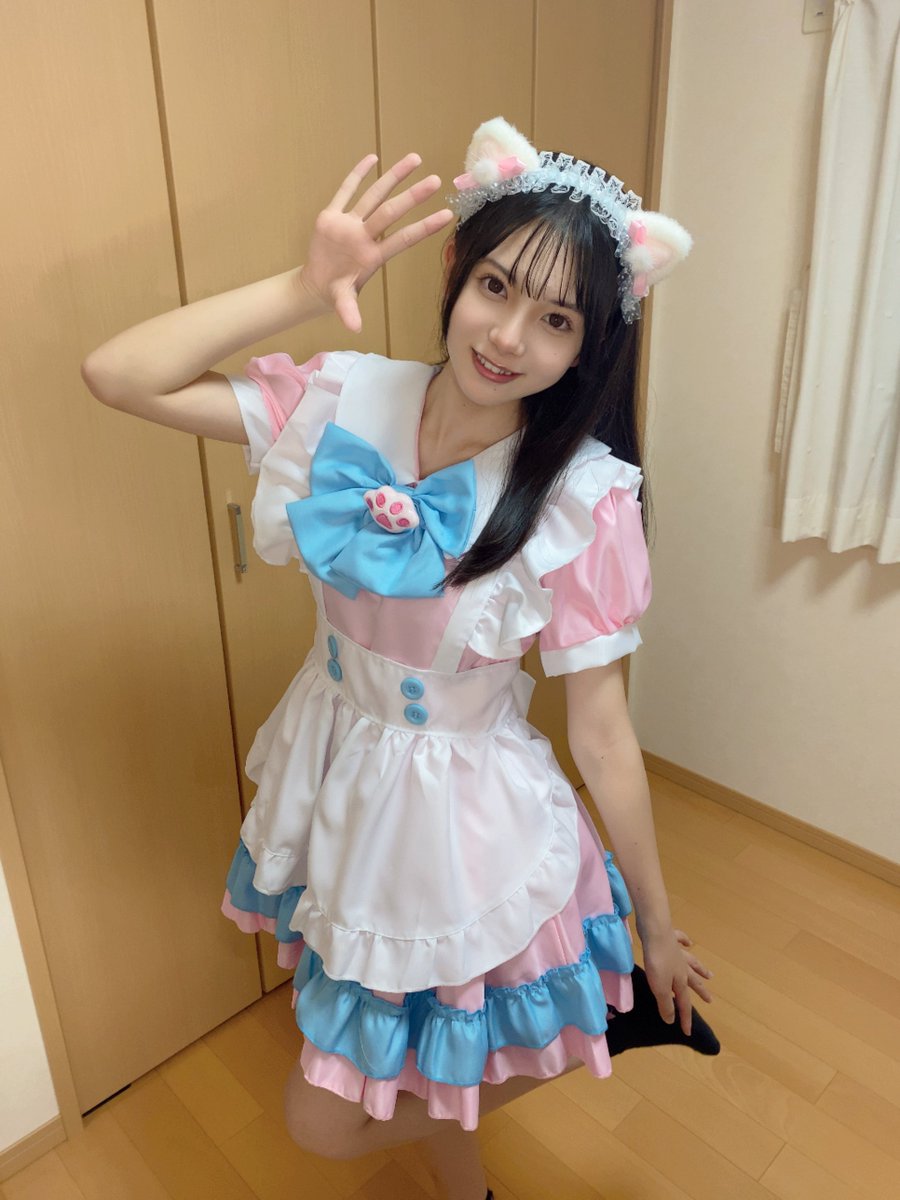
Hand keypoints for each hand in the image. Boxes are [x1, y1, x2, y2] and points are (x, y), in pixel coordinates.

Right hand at [297, 153, 453, 333]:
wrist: (317, 284)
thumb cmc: (336, 292)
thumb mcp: (342, 301)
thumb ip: (349, 310)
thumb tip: (355, 328)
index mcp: (371, 256)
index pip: (403, 239)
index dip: (424, 228)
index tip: (446, 216)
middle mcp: (364, 236)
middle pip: (391, 212)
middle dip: (413, 196)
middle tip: (437, 180)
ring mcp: (349, 224)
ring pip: (374, 195)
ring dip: (393, 177)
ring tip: (415, 158)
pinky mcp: (331, 216)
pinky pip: (345, 190)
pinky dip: (357, 175)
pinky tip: (373, 158)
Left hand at [641, 928, 713, 1034]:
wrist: (656, 932)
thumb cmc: (657, 962)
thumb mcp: (659, 987)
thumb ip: (665, 1004)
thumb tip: (671, 1020)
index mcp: (680, 981)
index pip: (684, 1004)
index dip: (685, 1019)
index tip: (688, 1032)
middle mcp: (682, 968)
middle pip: (693, 983)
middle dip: (701, 993)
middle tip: (710, 1001)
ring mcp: (678, 952)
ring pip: (692, 963)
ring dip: (700, 970)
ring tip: (710, 976)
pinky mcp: (671, 938)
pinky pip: (681, 941)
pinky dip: (686, 942)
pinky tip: (688, 943)